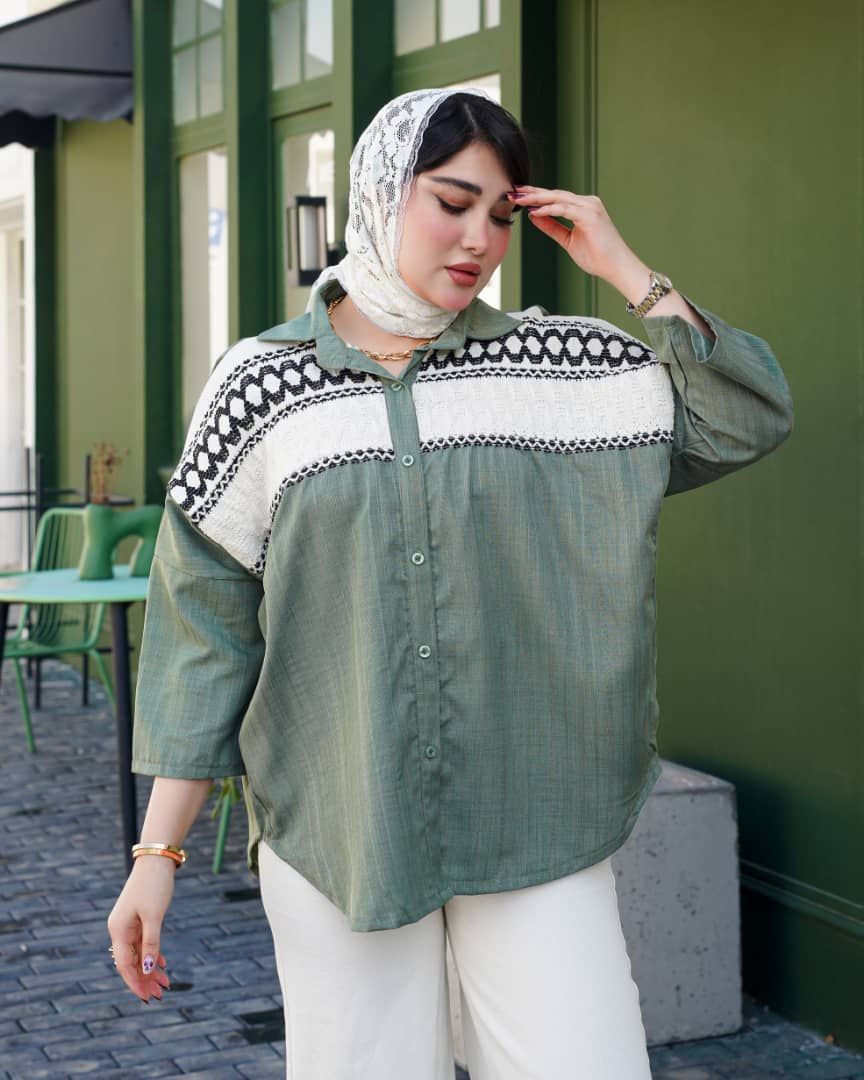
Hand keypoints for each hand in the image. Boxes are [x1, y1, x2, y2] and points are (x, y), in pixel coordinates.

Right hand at [106, 857, 174, 1003]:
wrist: (156, 862)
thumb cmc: (154, 887)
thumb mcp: (154, 916)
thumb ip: (151, 943)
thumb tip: (148, 968)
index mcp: (118, 930)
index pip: (124, 965)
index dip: (136, 982)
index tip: (148, 997)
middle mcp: (120, 930)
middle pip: (131, 962)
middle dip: (144, 979)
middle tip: (161, 994)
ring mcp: (128, 925)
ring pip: (138, 954)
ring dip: (150, 969)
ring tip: (165, 983)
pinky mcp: (138, 919)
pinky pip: (143, 943)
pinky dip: (152, 954)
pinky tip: (162, 964)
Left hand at [508, 186, 641, 284]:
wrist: (616, 267)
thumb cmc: (597, 256)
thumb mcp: (568, 240)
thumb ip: (552, 227)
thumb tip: (534, 216)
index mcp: (582, 207)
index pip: (555, 198)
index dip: (535, 196)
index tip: (518, 196)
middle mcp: (587, 203)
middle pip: (554, 194)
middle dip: (532, 193)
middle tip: (513, 191)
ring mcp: (589, 207)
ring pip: (558, 198)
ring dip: (536, 198)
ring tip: (519, 199)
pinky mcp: (590, 215)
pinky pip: (564, 209)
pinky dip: (548, 209)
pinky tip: (534, 211)